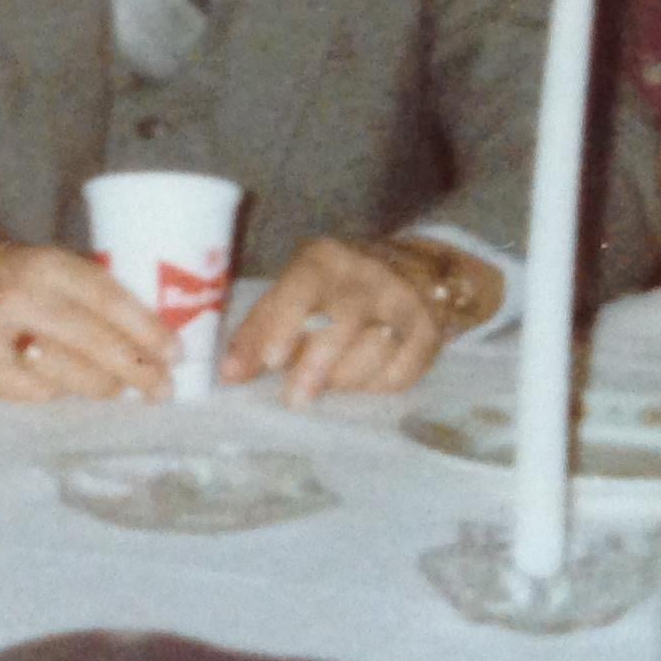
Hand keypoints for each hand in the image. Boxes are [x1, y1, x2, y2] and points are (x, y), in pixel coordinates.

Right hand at [0, 223, 174, 400]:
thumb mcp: (36, 265)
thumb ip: (80, 291)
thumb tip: (144, 331)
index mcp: (44, 263)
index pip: (108, 296)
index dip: (146, 328)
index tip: (176, 352)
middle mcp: (22, 295)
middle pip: (95, 340)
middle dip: (137, 369)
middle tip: (163, 388)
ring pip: (70, 372)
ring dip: (104, 387)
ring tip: (125, 391)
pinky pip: (36, 392)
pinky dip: (56, 392)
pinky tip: (65, 388)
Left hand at [219, 237, 442, 404]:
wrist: (411, 272)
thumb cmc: (331, 290)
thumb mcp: (290, 294)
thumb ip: (258, 332)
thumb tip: (230, 376)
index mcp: (324, 261)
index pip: (303, 288)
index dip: (285, 325)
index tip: (272, 362)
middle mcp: (368, 276)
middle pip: (345, 320)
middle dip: (317, 365)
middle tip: (295, 400)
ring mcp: (404, 303)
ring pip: (376, 349)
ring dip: (344, 379)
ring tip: (324, 388)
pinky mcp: (430, 334)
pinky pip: (403, 373)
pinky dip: (376, 386)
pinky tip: (359, 383)